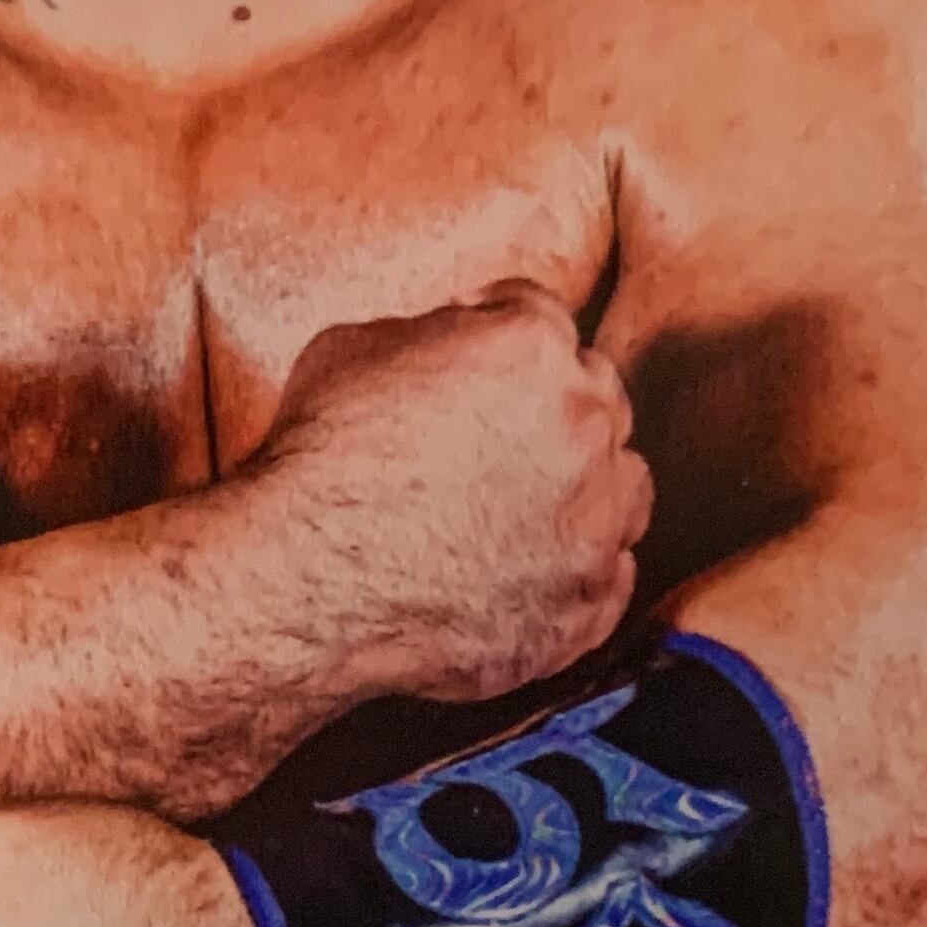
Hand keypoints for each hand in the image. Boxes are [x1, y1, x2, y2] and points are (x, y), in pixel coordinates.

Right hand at [238, 281, 650, 703]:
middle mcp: (584, 425)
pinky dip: (577, 575)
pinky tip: (526, 575)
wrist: (301, 582)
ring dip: (587, 492)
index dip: (499, 344)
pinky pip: (611, 579)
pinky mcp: (586, 605)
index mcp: (532, 346)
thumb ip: (434, 332)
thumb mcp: (354, 346)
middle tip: (496, 448)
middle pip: (595, 402)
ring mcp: (594, 521)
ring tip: (527, 513)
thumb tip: (453, 339)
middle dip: (552, 415)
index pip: (541, 322)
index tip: (475, 375)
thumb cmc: (314, 463)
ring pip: (625, 488)